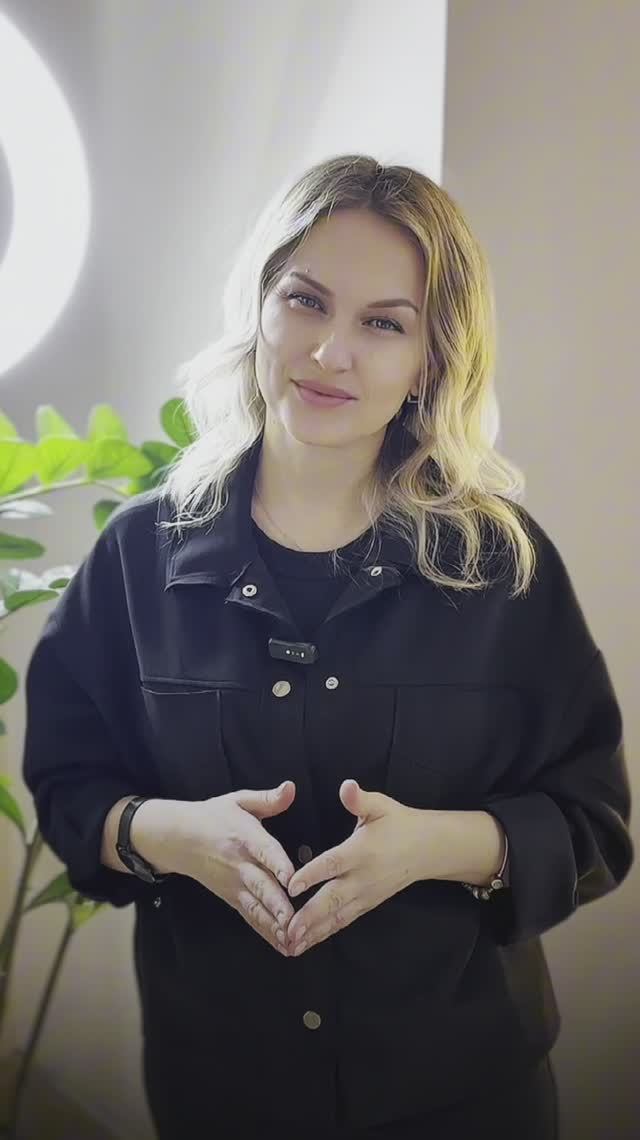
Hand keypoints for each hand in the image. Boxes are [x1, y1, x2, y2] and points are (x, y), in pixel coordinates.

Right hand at [174, 781, 297, 955]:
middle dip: (277, 904)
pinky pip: (250, 917)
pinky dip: (266, 932)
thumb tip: (291, 787)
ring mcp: (234, 884)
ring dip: (273, 925)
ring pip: (255, 907)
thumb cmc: (214, 816)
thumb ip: (267, 799)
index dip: (277, 864)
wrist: (178, 838)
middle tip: (294, 920)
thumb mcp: (238, 800)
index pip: (263, 851)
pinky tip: (283, 946)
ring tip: (292, 940)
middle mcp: (239, 864)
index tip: (292, 878)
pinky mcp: (231, 898)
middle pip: (260, 885)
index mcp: (244, 836)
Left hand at [284, 780, 424, 955]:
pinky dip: (325, 933)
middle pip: (333, 899)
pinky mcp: (367, 904)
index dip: (312, 875)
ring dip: (314, 932)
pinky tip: (307, 943)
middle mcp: (362, 877)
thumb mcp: (381, 806)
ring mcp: (365, 894)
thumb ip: (360, 799)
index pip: (333, 864)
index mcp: (361, 851)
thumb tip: (346, 786)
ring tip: (290, 946)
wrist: (427, 849)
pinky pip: (344, 921)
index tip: (291, 886)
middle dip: (309, 916)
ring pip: (337, 916)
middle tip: (287, 930)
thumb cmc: (399, 823)